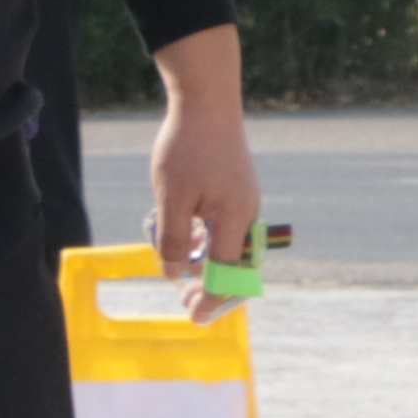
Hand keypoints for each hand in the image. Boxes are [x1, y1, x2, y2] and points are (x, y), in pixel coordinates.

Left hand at [148, 82, 263, 315]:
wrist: (206, 100)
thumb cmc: (187, 147)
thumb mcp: (170, 198)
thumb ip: (174, 239)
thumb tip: (176, 274)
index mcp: (235, 218)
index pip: (226, 273)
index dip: (210, 298)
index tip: (194, 317)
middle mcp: (247, 212)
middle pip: (233, 265)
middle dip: (211, 288)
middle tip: (185, 304)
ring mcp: (243, 201)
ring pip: (226, 245)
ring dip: (202, 259)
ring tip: (173, 262)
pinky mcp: (235, 190)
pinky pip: (223, 226)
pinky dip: (203, 237)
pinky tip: (180, 234)